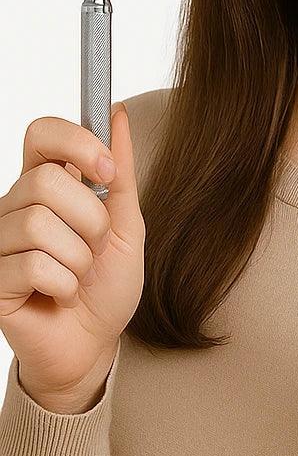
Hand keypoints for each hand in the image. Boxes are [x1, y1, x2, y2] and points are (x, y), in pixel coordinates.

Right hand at [0, 104, 145, 410]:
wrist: (95, 341)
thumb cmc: (107, 282)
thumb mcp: (125, 222)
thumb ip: (120, 171)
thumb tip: (116, 113)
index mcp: (46, 185)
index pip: (41, 133)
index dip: (75, 142)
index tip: (106, 171)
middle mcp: (14, 207)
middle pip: (46, 180)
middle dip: (89, 218)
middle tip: (93, 246)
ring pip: (39, 224)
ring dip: (78, 257)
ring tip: (78, 275)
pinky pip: (31, 265)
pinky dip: (63, 284)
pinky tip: (61, 295)